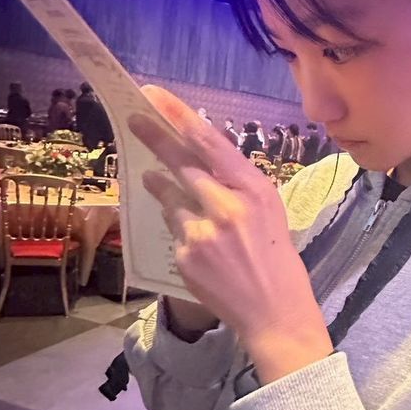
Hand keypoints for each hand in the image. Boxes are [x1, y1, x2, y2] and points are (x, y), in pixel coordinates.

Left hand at [129, 87, 332, 381]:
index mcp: (256, 190)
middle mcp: (228, 206)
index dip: (180, 116)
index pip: (211, 143)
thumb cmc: (277, 258)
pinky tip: (198, 242)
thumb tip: (199, 157)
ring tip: (157, 179)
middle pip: (181, 162)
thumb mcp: (269, 211)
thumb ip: (236, 184)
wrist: (275, 313)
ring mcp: (203, 232)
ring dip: (164, 187)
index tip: (155, 96)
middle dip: (155, 137)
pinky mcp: (186, 255)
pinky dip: (179, 227)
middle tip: (133, 118)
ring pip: (170, 196)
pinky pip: (172, 228)